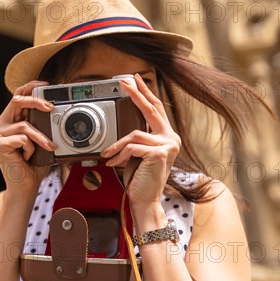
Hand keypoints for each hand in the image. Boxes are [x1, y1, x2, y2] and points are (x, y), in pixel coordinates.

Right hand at [0, 81, 56, 195]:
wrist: (25, 187)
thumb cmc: (34, 165)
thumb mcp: (41, 140)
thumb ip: (43, 125)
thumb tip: (57, 110)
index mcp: (9, 121)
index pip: (17, 97)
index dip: (30, 87)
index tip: (45, 85)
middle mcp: (0, 125)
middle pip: (17, 101)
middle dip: (36, 101)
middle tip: (51, 107)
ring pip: (24, 125)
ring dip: (40, 137)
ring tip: (49, 147)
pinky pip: (22, 138)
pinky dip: (30, 148)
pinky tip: (27, 157)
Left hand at [100, 74, 180, 208]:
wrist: (144, 200)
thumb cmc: (140, 179)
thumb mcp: (137, 154)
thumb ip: (136, 139)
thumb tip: (124, 126)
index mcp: (167, 137)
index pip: (156, 109)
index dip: (146, 93)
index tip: (136, 80)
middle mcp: (171, 139)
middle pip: (151, 109)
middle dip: (136, 94)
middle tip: (124, 83)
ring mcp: (168, 146)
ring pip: (134, 134)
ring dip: (117, 146)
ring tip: (108, 155)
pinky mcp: (160, 154)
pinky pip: (132, 147)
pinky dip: (120, 155)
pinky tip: (115, 163)